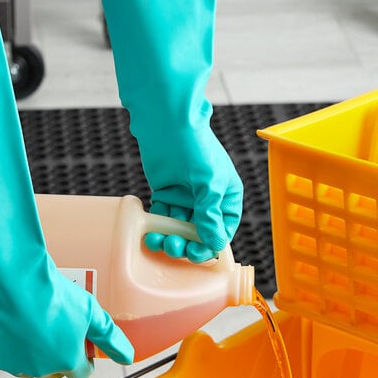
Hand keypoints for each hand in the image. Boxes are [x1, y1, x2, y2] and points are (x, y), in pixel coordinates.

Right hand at [0, 259, 133, 377]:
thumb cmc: (49, 293)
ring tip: (38, 319)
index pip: (81, 372)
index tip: (81, 344)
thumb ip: (109, 335)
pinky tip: (19, 320)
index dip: (84, 358)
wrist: (12, 281)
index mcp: (67, 360)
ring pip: (32, 362)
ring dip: (36, 349)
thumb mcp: (90, 310)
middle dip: (60, 352)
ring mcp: (18, 363)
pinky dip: (14, 342)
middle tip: (59, 325)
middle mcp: (42, 369)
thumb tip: (126, 355)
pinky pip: (10, 353)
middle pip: (56, 368)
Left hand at [143, 124, 242, 262]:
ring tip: (159, 241)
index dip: (211, 245)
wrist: (167, 123)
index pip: (223, 229)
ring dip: (170, 237)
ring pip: (178, 226)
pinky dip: (157, 225)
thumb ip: (209, 214)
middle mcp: (207, 199)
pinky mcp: (165, 192)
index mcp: (227, 196)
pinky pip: (162, 216)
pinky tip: (151, 232)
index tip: (197, 254)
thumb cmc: (195, 147)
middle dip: (188, 243)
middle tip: (175, 247)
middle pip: (199, 232)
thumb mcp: (209, 183)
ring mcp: (185, 196)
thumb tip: (214, 243)